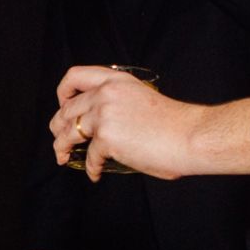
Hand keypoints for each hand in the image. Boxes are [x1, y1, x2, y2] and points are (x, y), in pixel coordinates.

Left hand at [51, 64, 201, 180]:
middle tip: (60, 139)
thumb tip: (99, 125)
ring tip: (64, 157)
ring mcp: (104, 114)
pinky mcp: (107, 138)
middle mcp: (106, 93)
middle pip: (67, 109)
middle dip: (58, 127)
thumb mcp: (140, 98)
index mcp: (116, 80)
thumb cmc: (174, 123)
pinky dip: (91, 168)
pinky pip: (89, 156)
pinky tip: (95, 173)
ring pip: (69, 132)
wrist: (191, 135)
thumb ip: (117, 104)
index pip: (75, 76)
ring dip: (62, 147)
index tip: (63, 105)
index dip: (62, 92)